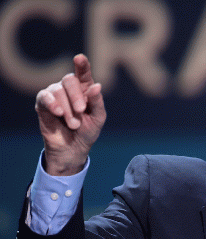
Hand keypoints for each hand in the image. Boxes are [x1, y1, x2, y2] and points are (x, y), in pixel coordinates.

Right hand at [35, 54, 105, 175]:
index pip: (83, 73)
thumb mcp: (98, 118)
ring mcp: (55, 95)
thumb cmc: (88, 131)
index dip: (82, 65)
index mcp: (85, 89)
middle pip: (69, 80)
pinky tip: (58, 112)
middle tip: (81, 111)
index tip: (79, 58)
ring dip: (67, 108)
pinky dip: (52, 103)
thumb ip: (97, 102)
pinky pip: (44, 97)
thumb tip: (97, 85)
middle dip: (76, 96)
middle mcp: (69, 89)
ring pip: (58, 90)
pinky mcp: (43, 104)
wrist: (74, 148)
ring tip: (74, 124)